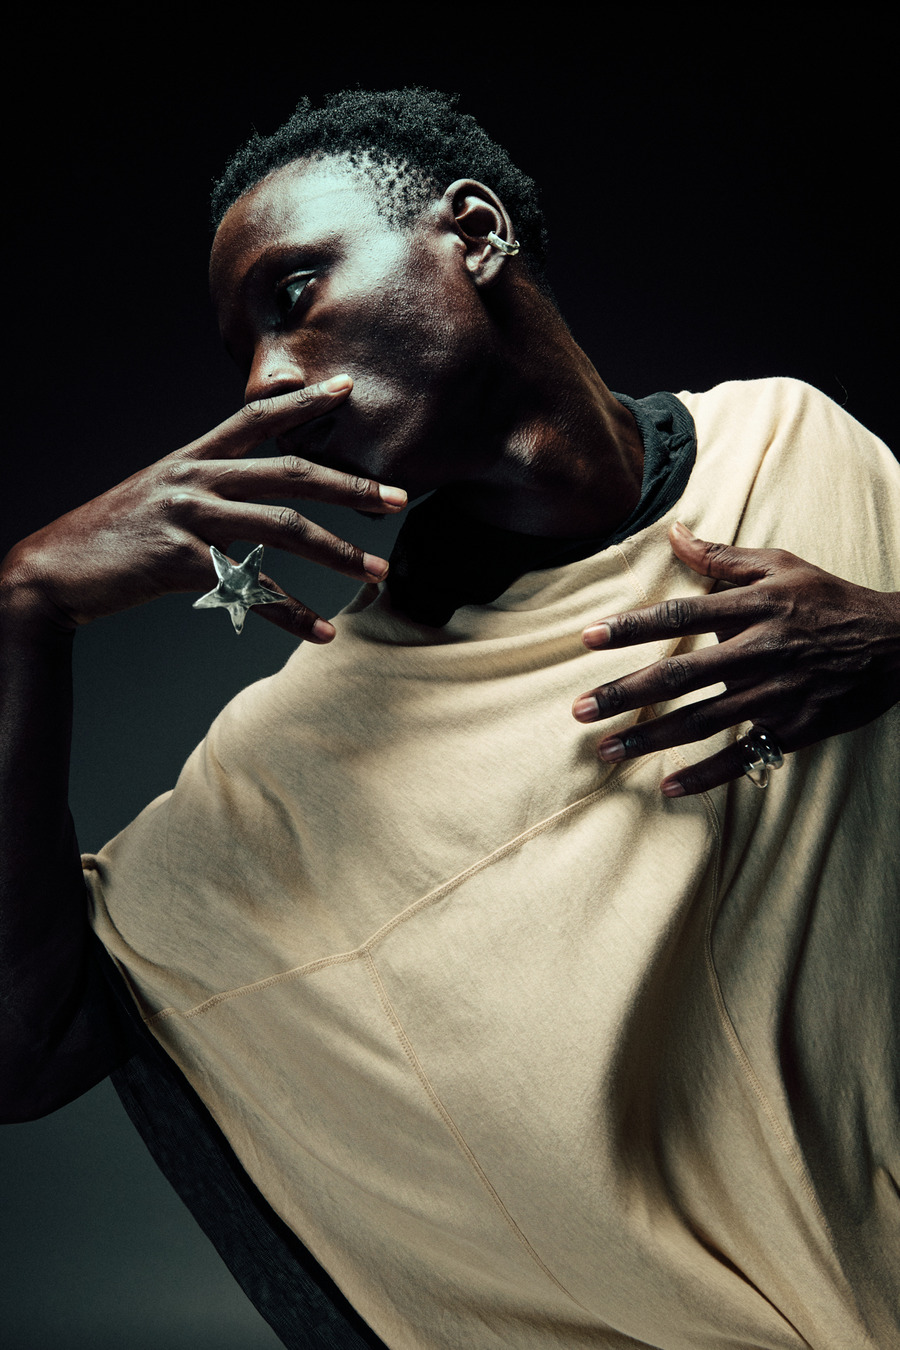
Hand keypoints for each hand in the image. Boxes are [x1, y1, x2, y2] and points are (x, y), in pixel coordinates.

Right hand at [0, 377, 406, 640]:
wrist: (54, 571)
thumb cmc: (115, 537)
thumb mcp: (162, 494)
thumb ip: (210, 486)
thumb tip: (261, 494)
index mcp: (193, 458)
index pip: (257, 418)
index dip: (304, 401)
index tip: (348, 387)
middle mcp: (195, 478)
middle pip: (289, 473)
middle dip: (350, 485)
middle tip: (400, 496)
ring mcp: (188, 518)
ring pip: (282, 529)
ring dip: (338, 553)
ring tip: (377, 572)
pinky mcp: (181, 562)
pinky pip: (251, 589)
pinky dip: (290, 615)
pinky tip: (321, 632)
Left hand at [572, 522, 899, 795]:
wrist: (898, 644)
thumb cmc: (830, 600)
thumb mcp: (781, 565)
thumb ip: (722, 556)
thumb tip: (672, 533)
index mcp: (754, 609)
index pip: (681, 616)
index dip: (632, 627)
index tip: (588, 638)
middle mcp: (761, 652)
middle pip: (681, 676)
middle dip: (625, 694)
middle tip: (580, 710)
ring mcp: (777, 694)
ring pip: (702, 721)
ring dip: (650, 738)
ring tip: (606, 750)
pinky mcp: (795, 728)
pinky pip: (744, 756)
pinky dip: (706, 774)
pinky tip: (668, 785)